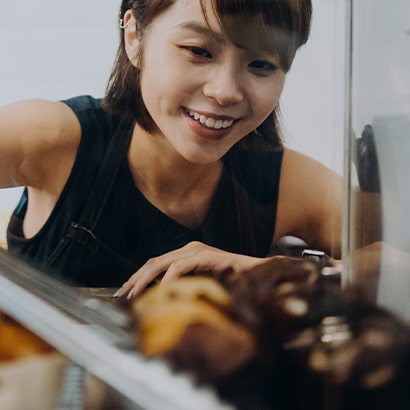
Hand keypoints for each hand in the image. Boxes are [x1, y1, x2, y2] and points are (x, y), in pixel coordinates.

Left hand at [114, 241, 262, 297]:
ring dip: (145, 280)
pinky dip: (168, 279)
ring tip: (134, 294)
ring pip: (162, 263)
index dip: (139, 277)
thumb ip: (183, 286)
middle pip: (154, 262)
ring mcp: (196, 251)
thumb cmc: (230, 280)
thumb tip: (161, 299)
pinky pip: (180, 267)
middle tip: (122, 294)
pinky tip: (161, 291)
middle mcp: (188, 249)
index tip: (126, 291)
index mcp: (186, 254)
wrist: (255, 272)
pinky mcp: (204, 256)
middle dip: (136, 278)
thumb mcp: (200, 283)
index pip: (156, 263)